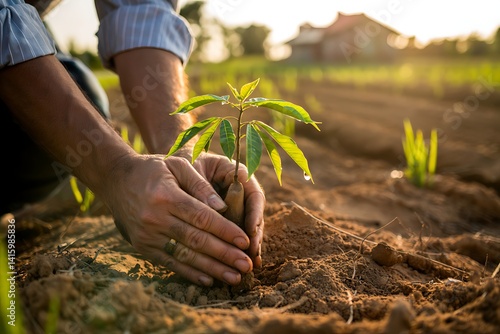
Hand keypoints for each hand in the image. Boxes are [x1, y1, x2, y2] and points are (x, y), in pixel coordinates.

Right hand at [102, 154, 255, 286]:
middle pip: (196, 240)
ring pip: (185, 256)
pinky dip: (190, 273)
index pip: (202, 217)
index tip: (246, 241)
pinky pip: (169, 263)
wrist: (115, 180)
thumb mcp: (177, 165)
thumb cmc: (153, 169)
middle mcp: (155, 218)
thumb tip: (223, 207)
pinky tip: (209, 280)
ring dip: (212, 269)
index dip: (225, 231)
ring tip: (234, 277)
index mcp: (166, 196)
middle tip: (246, 265)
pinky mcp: (143, 247)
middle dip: (224, 254)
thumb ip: (200, 185)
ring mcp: (147, 236)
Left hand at [190, 152, 264, 268]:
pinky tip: (236, 265)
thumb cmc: (182, 164)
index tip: (251, 231)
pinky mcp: (227, 219)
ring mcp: (235, 206)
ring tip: (249, 264)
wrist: (173, 165)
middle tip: (252, 254)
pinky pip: (234, 235)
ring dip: (248, 247)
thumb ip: (203, 186)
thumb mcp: (190, 170)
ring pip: (247, 228)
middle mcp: (241, 191)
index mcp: (237, 174)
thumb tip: (219, 209)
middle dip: (254, 236)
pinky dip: (234, 250)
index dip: (254, 214)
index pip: (254, 195)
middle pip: (254, 215)